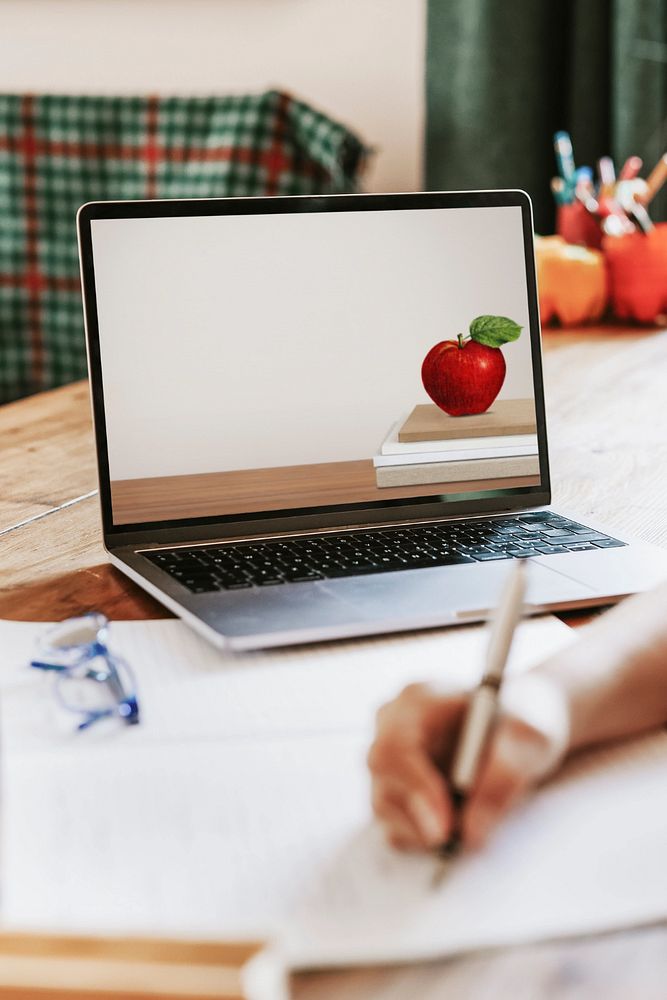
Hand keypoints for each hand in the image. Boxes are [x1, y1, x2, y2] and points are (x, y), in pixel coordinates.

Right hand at [368, 675, 569, 851]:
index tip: (446, 823)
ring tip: (468, 829)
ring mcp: (389, 758)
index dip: (416, 786)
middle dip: (416, 816)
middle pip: (383, 776)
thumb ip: (503, 775)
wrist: (521, 730)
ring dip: (424, 830)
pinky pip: (394, 825)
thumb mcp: (530, 737)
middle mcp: (392, 725)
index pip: (396, 745)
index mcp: (418, 700)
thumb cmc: (524, 720)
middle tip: (452, 842)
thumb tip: (470, 830)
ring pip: (385, 806)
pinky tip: (455, 827)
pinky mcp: (394, 790)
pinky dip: (423, 838)